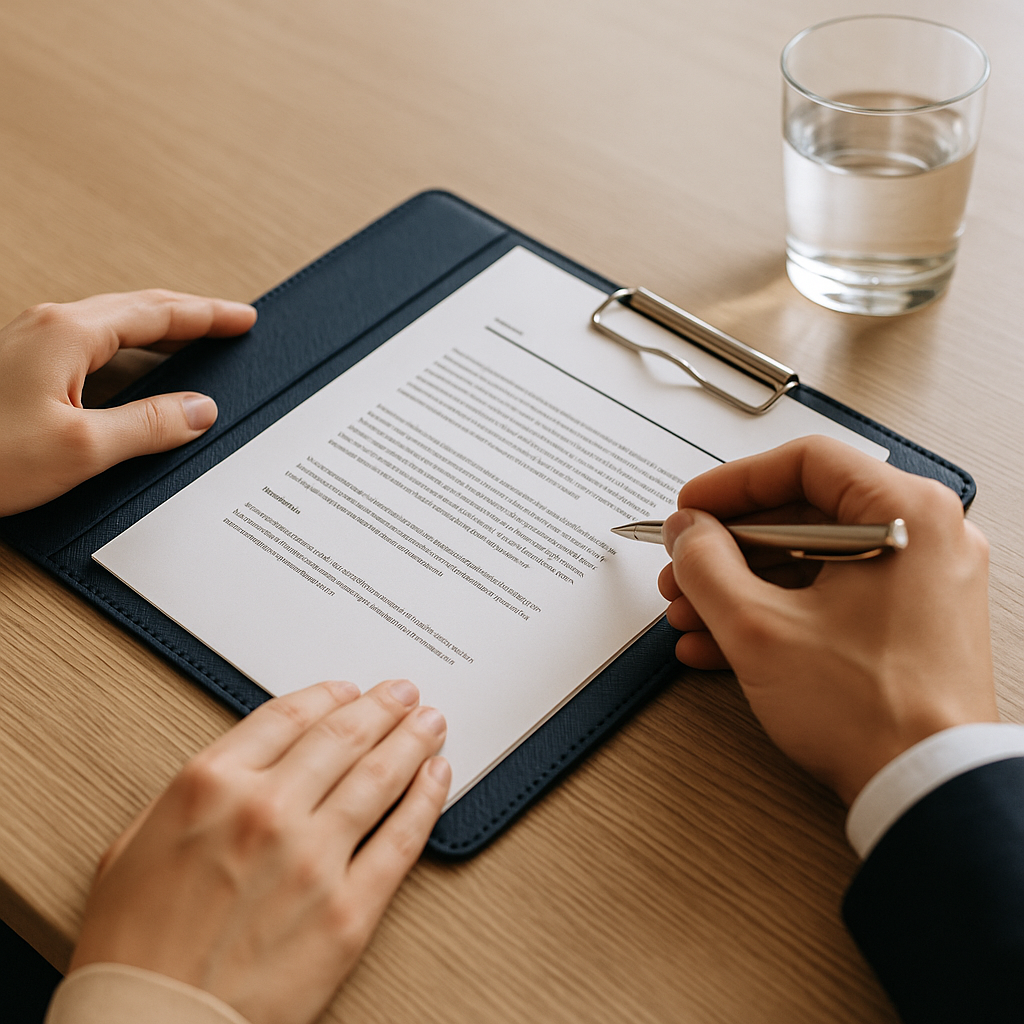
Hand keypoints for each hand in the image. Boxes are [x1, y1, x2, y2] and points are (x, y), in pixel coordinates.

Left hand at [0, 289, 256, 516]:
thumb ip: (149, 425)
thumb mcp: (82, 449)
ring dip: (157, 332)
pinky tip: (134, 374)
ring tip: (193, 342)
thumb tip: (198, 410)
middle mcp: (47, 327)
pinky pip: (89, 347)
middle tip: (227, 324)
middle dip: (188, 316)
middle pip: (135, 309)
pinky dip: (128, 352)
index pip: (158, 313)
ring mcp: (28, 345)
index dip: (207, 315)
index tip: (242, 318)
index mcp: (68, 334)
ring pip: (110, 326)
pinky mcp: (18, 369)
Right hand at [70, 678, 450, 1023]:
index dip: (327, 696)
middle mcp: (266, 810)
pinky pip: (402, 839)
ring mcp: (312, 858)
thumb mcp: (135, 846)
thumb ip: (193, 794)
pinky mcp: (348, 910)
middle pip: (343, 736)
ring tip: (430, 722)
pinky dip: (427, 800)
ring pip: (381, 775)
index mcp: (210, 786)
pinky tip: (437, 777)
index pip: (288, 716)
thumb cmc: (132, 950)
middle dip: (381, 707)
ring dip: (413, 740)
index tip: (347, 690)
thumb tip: (243, 765)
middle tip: (403, 693)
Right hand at [658, 436, 997, 805]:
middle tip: (682, 569)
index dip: (733, 483)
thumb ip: (707, 565)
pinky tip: (720, 641)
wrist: (926, 791)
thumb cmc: (872, 713)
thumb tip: (687, 531)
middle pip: (801, 515)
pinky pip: (827, 598)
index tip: (692, 509)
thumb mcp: (759, 628)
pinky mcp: (906, 624)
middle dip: (725, 549)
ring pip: (809, 562)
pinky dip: (773, 613)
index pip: (805, 462)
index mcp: (905, 515)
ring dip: (739, 586)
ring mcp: (918, 584)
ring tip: (690, 614)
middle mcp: (922, 540)